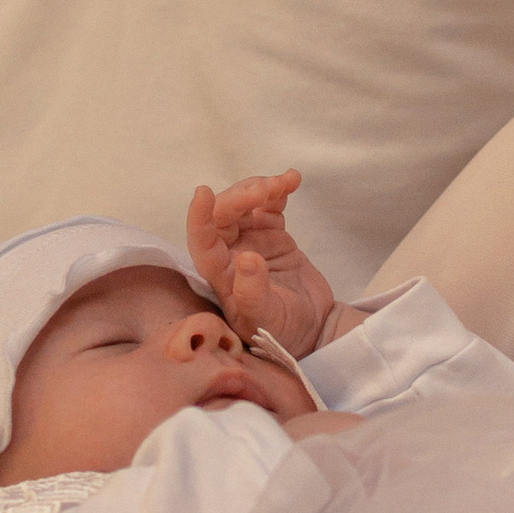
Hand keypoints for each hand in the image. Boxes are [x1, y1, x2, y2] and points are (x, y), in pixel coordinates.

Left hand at [187, 170, 338, 360]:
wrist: (314, 328)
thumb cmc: (283, 332)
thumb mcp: (267, 319)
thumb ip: (253, 293)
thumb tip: (247, 259)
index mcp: (220, 275)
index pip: (201, 241)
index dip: (199, 217)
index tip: (204, 193)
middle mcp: (230, 254)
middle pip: (224, 215)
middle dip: (241, 196)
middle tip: (267, 190)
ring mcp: (251, 241)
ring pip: (245, 204)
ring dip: (260, 188)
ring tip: (283, 182)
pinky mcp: (272, 234)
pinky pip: (269, 205)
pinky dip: (278, 190)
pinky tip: (291, 180)